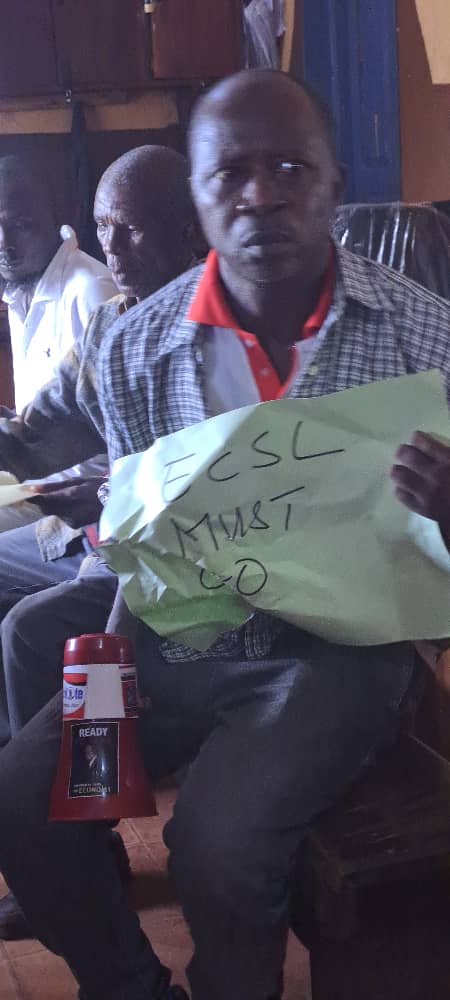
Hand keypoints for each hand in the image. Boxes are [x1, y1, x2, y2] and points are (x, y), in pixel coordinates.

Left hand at [29, 477, 103, 527]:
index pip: (42, 500)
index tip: (25, 493)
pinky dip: (62, 510)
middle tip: (46, 492)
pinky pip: (61, 516)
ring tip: (67, 497)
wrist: (117, 503)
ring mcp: (71, 520)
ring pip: (53, 512)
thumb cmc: (97, 486)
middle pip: (45, 508)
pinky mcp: (74, 525)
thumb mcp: (77, 480)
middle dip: (43, 501)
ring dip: (53, 505)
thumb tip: (34, 488)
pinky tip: (74, 505)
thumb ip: (55, 486)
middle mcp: (68, 511)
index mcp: (69, 496)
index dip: (32, 497)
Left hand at [390, 431, 449, 549]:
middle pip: (408, 456)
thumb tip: (440, 453)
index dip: (417, 439)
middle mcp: (434, 474)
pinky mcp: (422, 509)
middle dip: (403, 451)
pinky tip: (404, 488)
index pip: (425, 444)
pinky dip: (400, 489)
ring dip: (398, 469)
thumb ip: (448, 456)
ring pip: (400, 475)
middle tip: (403, 452)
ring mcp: (426, 492)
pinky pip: (402, 496)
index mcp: (449, 461)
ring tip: (399, 469)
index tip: (415, 437)